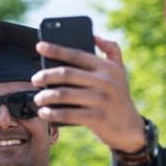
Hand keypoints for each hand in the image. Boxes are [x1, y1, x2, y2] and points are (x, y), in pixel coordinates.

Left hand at [31, 36, 145, 152]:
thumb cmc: (118, 97)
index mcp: (107, 68)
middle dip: (46, 76)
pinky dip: (52, 114)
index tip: (40, 46)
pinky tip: (44, 113)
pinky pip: (68, 114)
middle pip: (66, 74)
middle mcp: (105, 82)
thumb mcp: (120, 72)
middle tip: (34, 80)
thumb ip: (112, 51)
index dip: (56, 49)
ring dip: (45, 96)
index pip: (76, 55)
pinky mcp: (97, 118)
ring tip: (38, 98)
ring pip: (64, 94)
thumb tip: (95, 36)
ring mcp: (101, 100)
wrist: (131, 129)